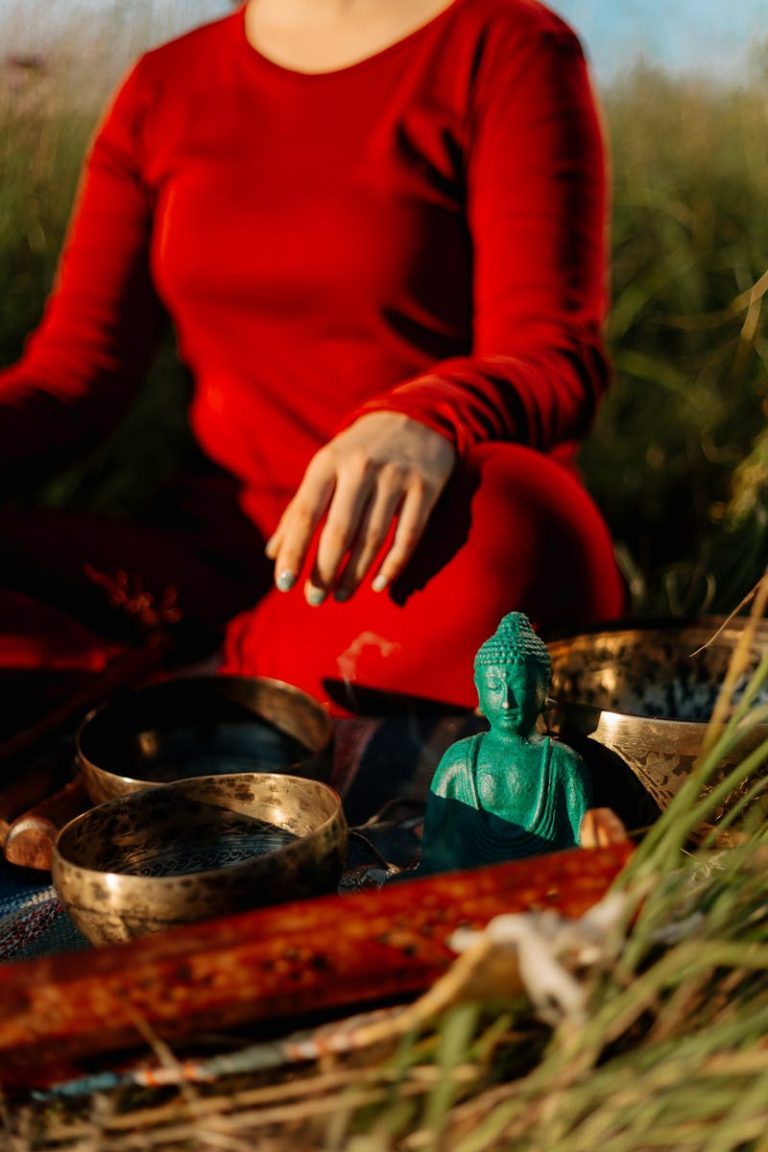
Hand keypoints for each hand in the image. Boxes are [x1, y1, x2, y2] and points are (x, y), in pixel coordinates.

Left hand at [265, 412, 455, 604]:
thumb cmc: (359, 451)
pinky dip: (393, 566)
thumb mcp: (326, 468)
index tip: (284, 584)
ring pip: (372, 539)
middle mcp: (362, 468)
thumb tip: (272, 554)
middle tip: (314, 599)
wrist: (416, 418)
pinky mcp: (426, 488)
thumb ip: (299, 509)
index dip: (294, 551)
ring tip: (341, 596)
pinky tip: (378, 585)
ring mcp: (396, 477)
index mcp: (329, 462)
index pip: (306, 514)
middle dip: (324, 571)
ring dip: (354, 575)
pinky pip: (408, 536)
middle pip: (339, 532)